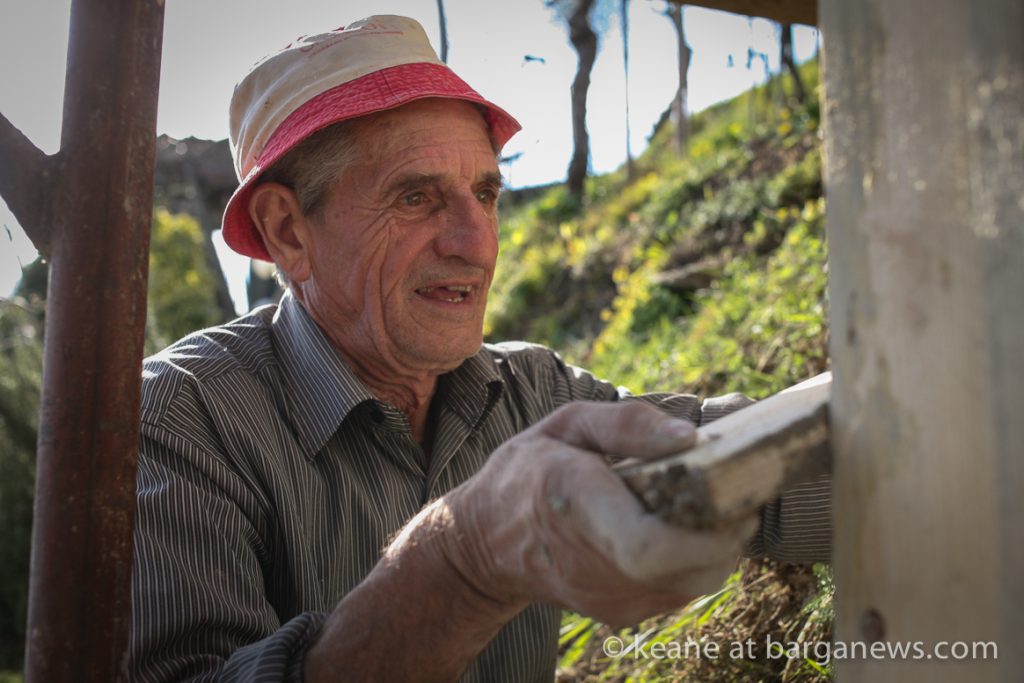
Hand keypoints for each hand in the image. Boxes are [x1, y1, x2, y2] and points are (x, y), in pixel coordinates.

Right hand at [440, 401, 758, 626]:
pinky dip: (698, 560)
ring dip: (720, 546)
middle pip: (688, 568)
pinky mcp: (621, 612)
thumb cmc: (529, 472)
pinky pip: (681, 588)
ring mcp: (609, 595)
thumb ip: (628, 423)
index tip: (734, 499)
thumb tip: (690, 436)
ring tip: (712, 506)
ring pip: (696, 582)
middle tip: (739, 491)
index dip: (706, 534)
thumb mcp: (567, 424)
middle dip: (729, 532)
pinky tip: (683, 529)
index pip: (648, 546)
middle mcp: (595, 561)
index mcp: (579, 502)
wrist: (486, 543)